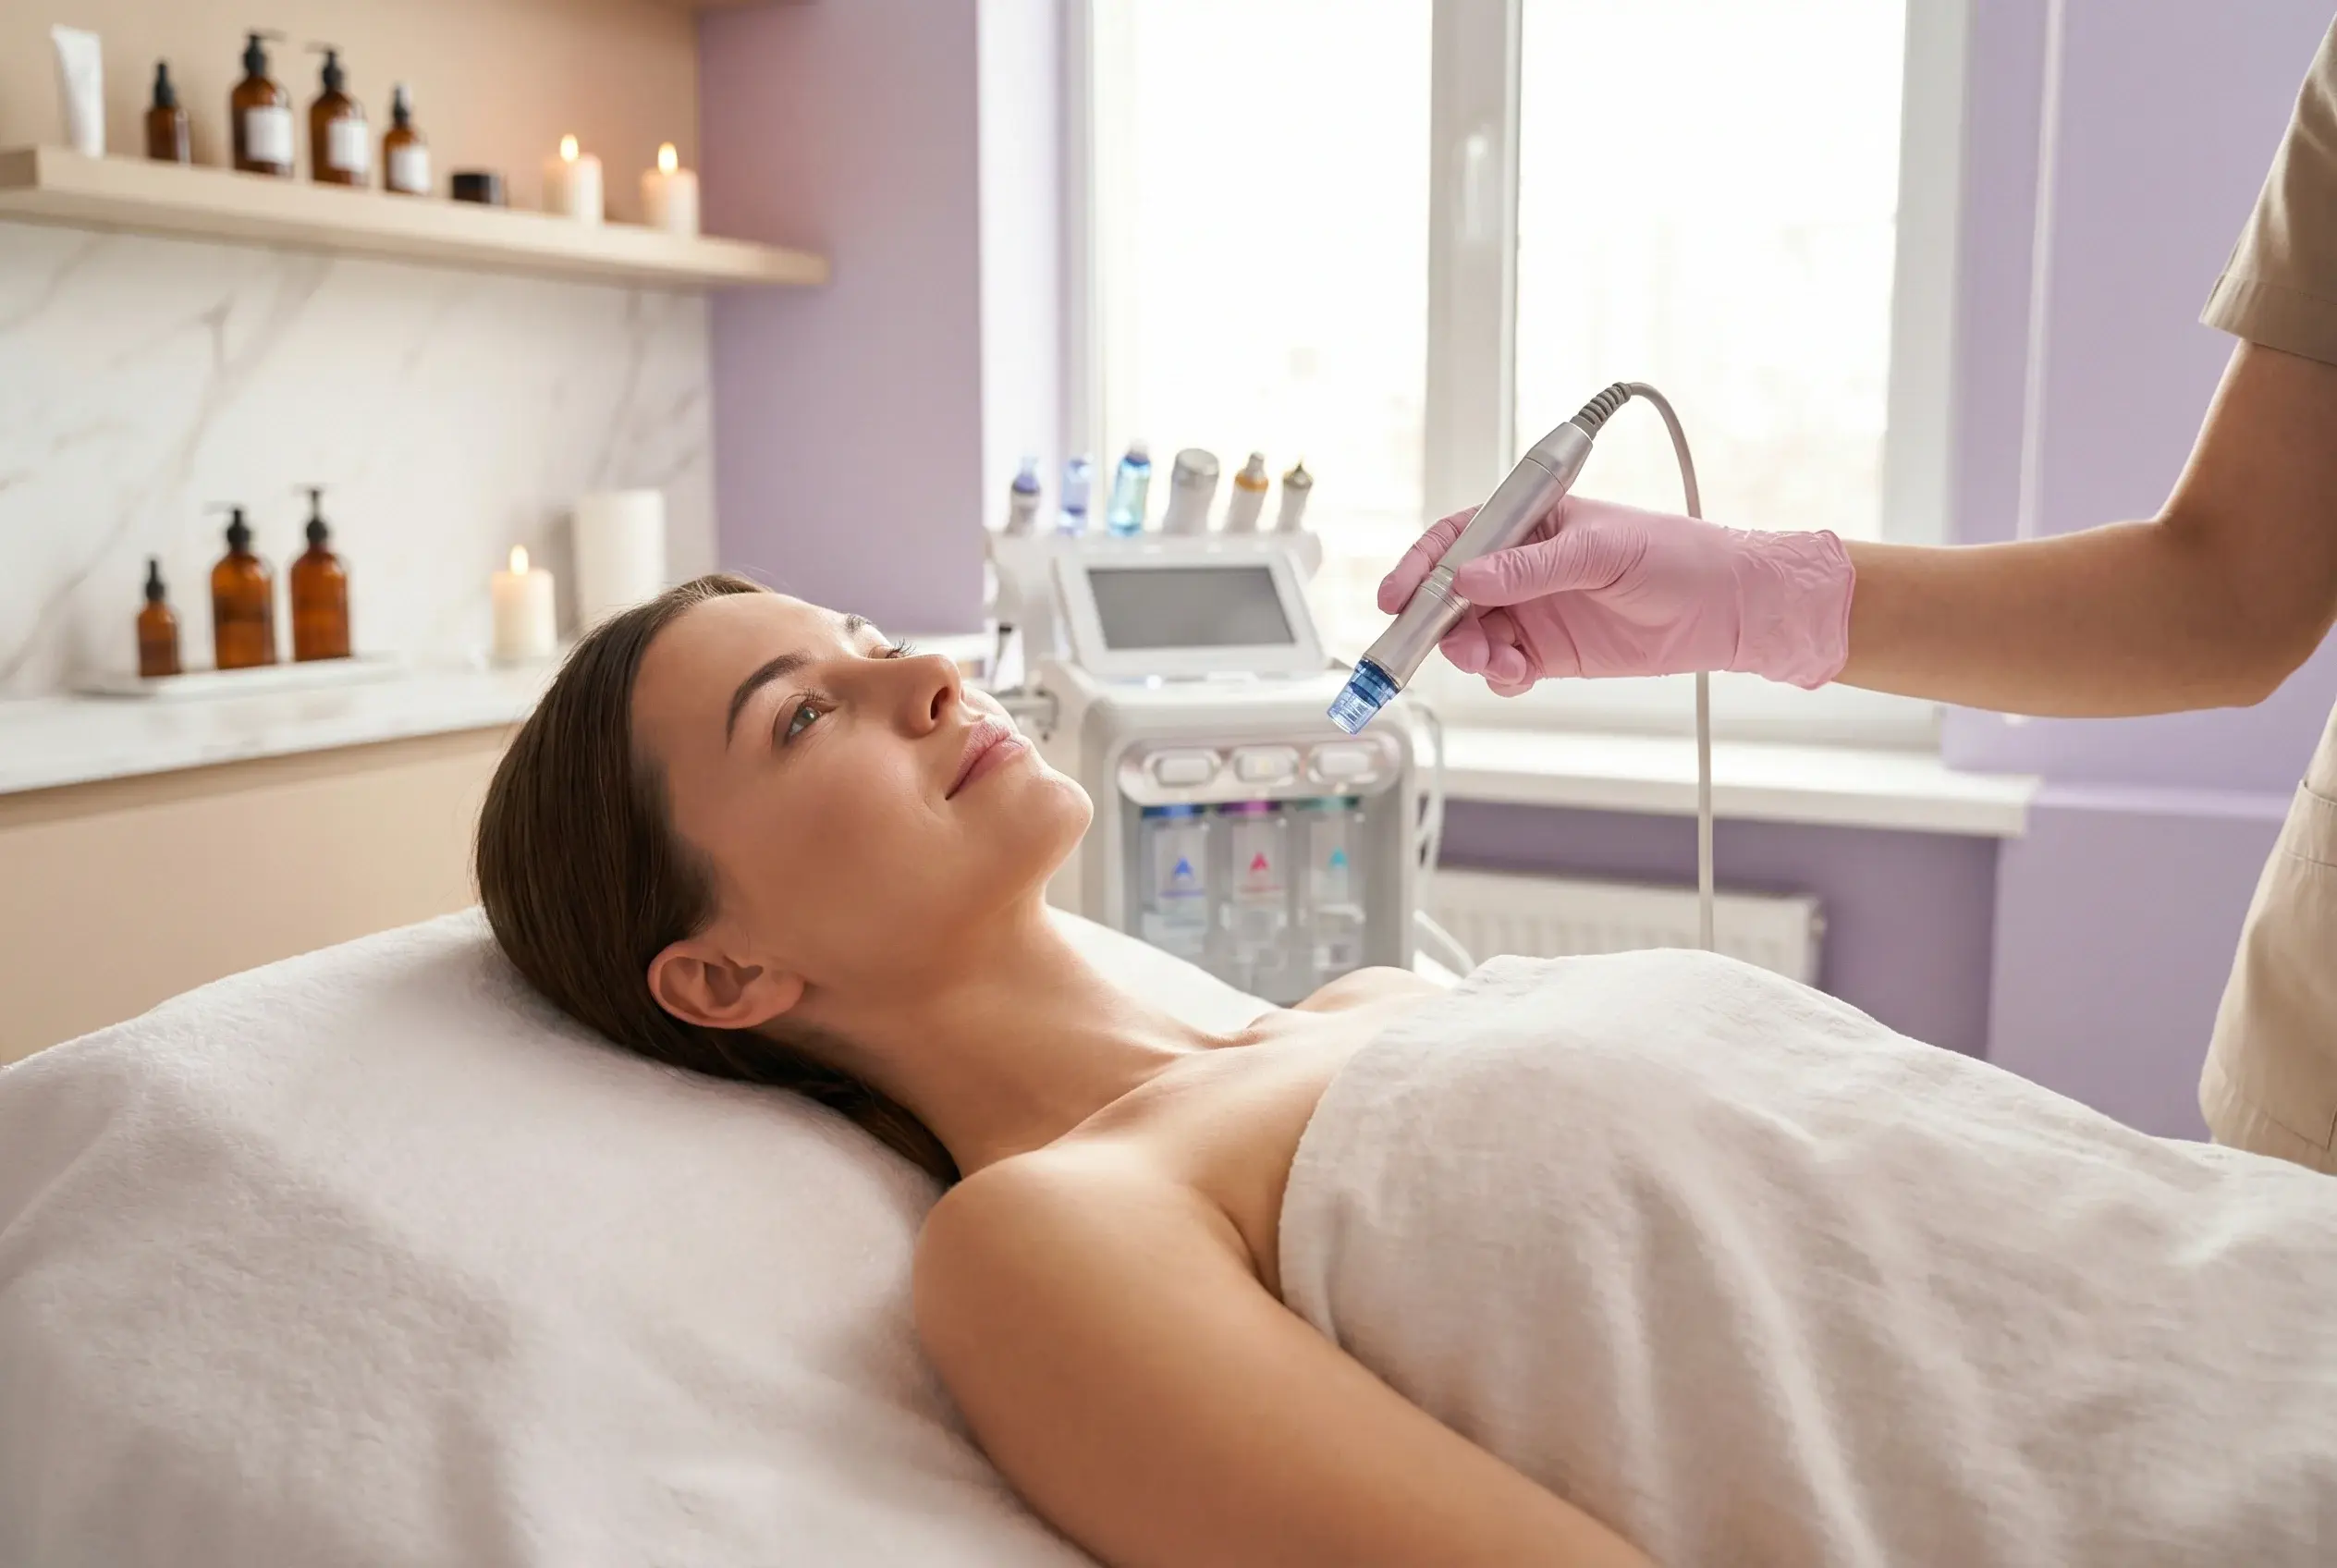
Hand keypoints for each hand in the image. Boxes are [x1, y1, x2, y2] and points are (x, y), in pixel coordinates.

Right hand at [1374, 495, 1853, 694]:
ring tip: (1496, 662)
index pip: (1457, 538)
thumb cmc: (1677, 556)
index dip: (1420, 565)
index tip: (1398, 596)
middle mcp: (1523, 567)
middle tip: (1444, 643)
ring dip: (1470, 652)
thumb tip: (1469, 579)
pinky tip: (1518, 676)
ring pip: (1473, 635)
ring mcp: (1533, 611)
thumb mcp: (1601, 551)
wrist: (1729, 609)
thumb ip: (1531, 568)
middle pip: (1452, 593)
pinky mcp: (1549, 653)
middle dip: (1439, 621)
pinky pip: (1503, 668)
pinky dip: (1500, 676)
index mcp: (1530, 523)